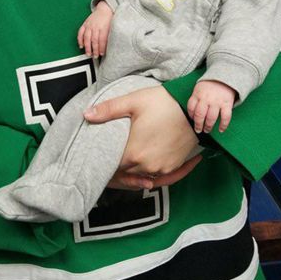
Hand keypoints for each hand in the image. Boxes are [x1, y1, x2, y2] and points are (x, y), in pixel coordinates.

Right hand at [77, 2, 113, 57]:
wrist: (105, 9)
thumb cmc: (109, 19)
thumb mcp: (111, 27)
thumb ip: (109, 36)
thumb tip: (108, 47)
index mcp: (103, 27)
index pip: (102, 40)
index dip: (101, 48)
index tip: (102, 53)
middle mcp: (95, 26)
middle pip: (94, 40)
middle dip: (94, 49)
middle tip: (95, 56)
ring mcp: (89, 25)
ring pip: (86, 37)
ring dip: (87, 47)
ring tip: (88, 54)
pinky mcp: (85, 24)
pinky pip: (80, 32)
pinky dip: (80, 40)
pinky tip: (81, 46)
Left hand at [84, 86, 199, 189]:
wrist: (194, 107)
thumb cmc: (163, 103)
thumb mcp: (133, 102)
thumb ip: (108, 110)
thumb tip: (86, 115)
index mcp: (134, 154)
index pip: (113, 168)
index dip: (106, 165)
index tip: (102, 160)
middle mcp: (147, 166)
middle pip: (127, 174)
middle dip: (119, 169)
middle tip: (113, 161)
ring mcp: (162, 168)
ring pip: (142, 177)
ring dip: (135, 173)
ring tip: (128, 163)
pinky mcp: (173, 166)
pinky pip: (159, 177)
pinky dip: (152, 174)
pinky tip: (147, 168)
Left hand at [187, 80, 237, 132]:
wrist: (225, 74)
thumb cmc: (211, 83)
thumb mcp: (200, 87)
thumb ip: (196, 98)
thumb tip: (193, 113)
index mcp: (198, 94)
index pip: (191, 107)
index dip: (191, 115)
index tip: (192, 120)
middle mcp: (206, 99)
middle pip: (200, 115)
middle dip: (198, 125)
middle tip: (198, 130)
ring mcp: (217, 101)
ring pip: (211, 118)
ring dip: (208, 126)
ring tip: (207, 130)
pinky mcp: (227, 103)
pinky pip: (225, 117)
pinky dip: (223, 125)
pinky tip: (221, 129)